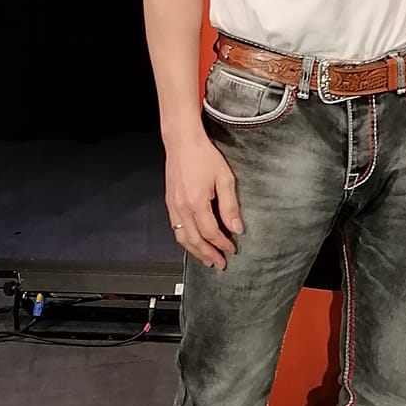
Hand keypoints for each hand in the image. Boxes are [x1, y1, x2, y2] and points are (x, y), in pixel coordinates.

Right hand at [165, 126, 242, 269]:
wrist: (182, 141)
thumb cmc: (203, 155)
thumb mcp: (225, 179)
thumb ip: (230, 206)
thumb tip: (236, 228)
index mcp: (196, 203)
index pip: (211, 232)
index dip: (222, 244)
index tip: (231, 250)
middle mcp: (181, 207)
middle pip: (194, 240)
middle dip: (208, 255)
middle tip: (219, 264)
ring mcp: (173, 205)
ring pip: (182, 237)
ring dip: (195, 251)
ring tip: (207, 259)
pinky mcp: (169, 202)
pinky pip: (175, 227)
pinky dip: (185, 239)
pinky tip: (193, 241)